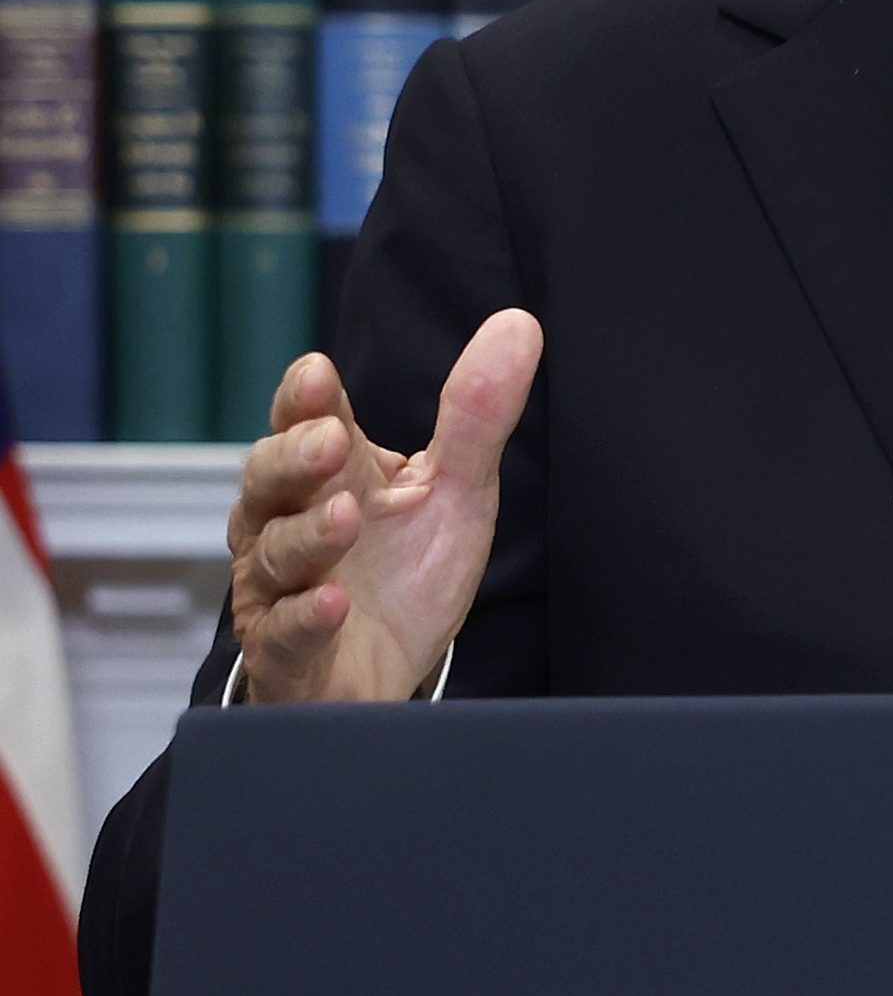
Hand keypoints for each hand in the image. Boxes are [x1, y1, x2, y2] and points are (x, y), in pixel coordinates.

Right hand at [227, 312, 542, 704]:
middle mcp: (285, 521)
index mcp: (327, 473)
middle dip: (294, 458)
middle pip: (267, 478)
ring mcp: (279, 588)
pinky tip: (333, 603)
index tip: (319, 377)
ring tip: (345, 518)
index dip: (303, 399)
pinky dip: (306, 616)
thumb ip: (477, 415)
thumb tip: (521, 323)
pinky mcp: (286, 652)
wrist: (387, 672)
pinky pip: (284, 632)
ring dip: (307, 535)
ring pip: (273, 554)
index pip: (301, 419)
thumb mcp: (455, 490)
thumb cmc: (405, 574)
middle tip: (331, 441)